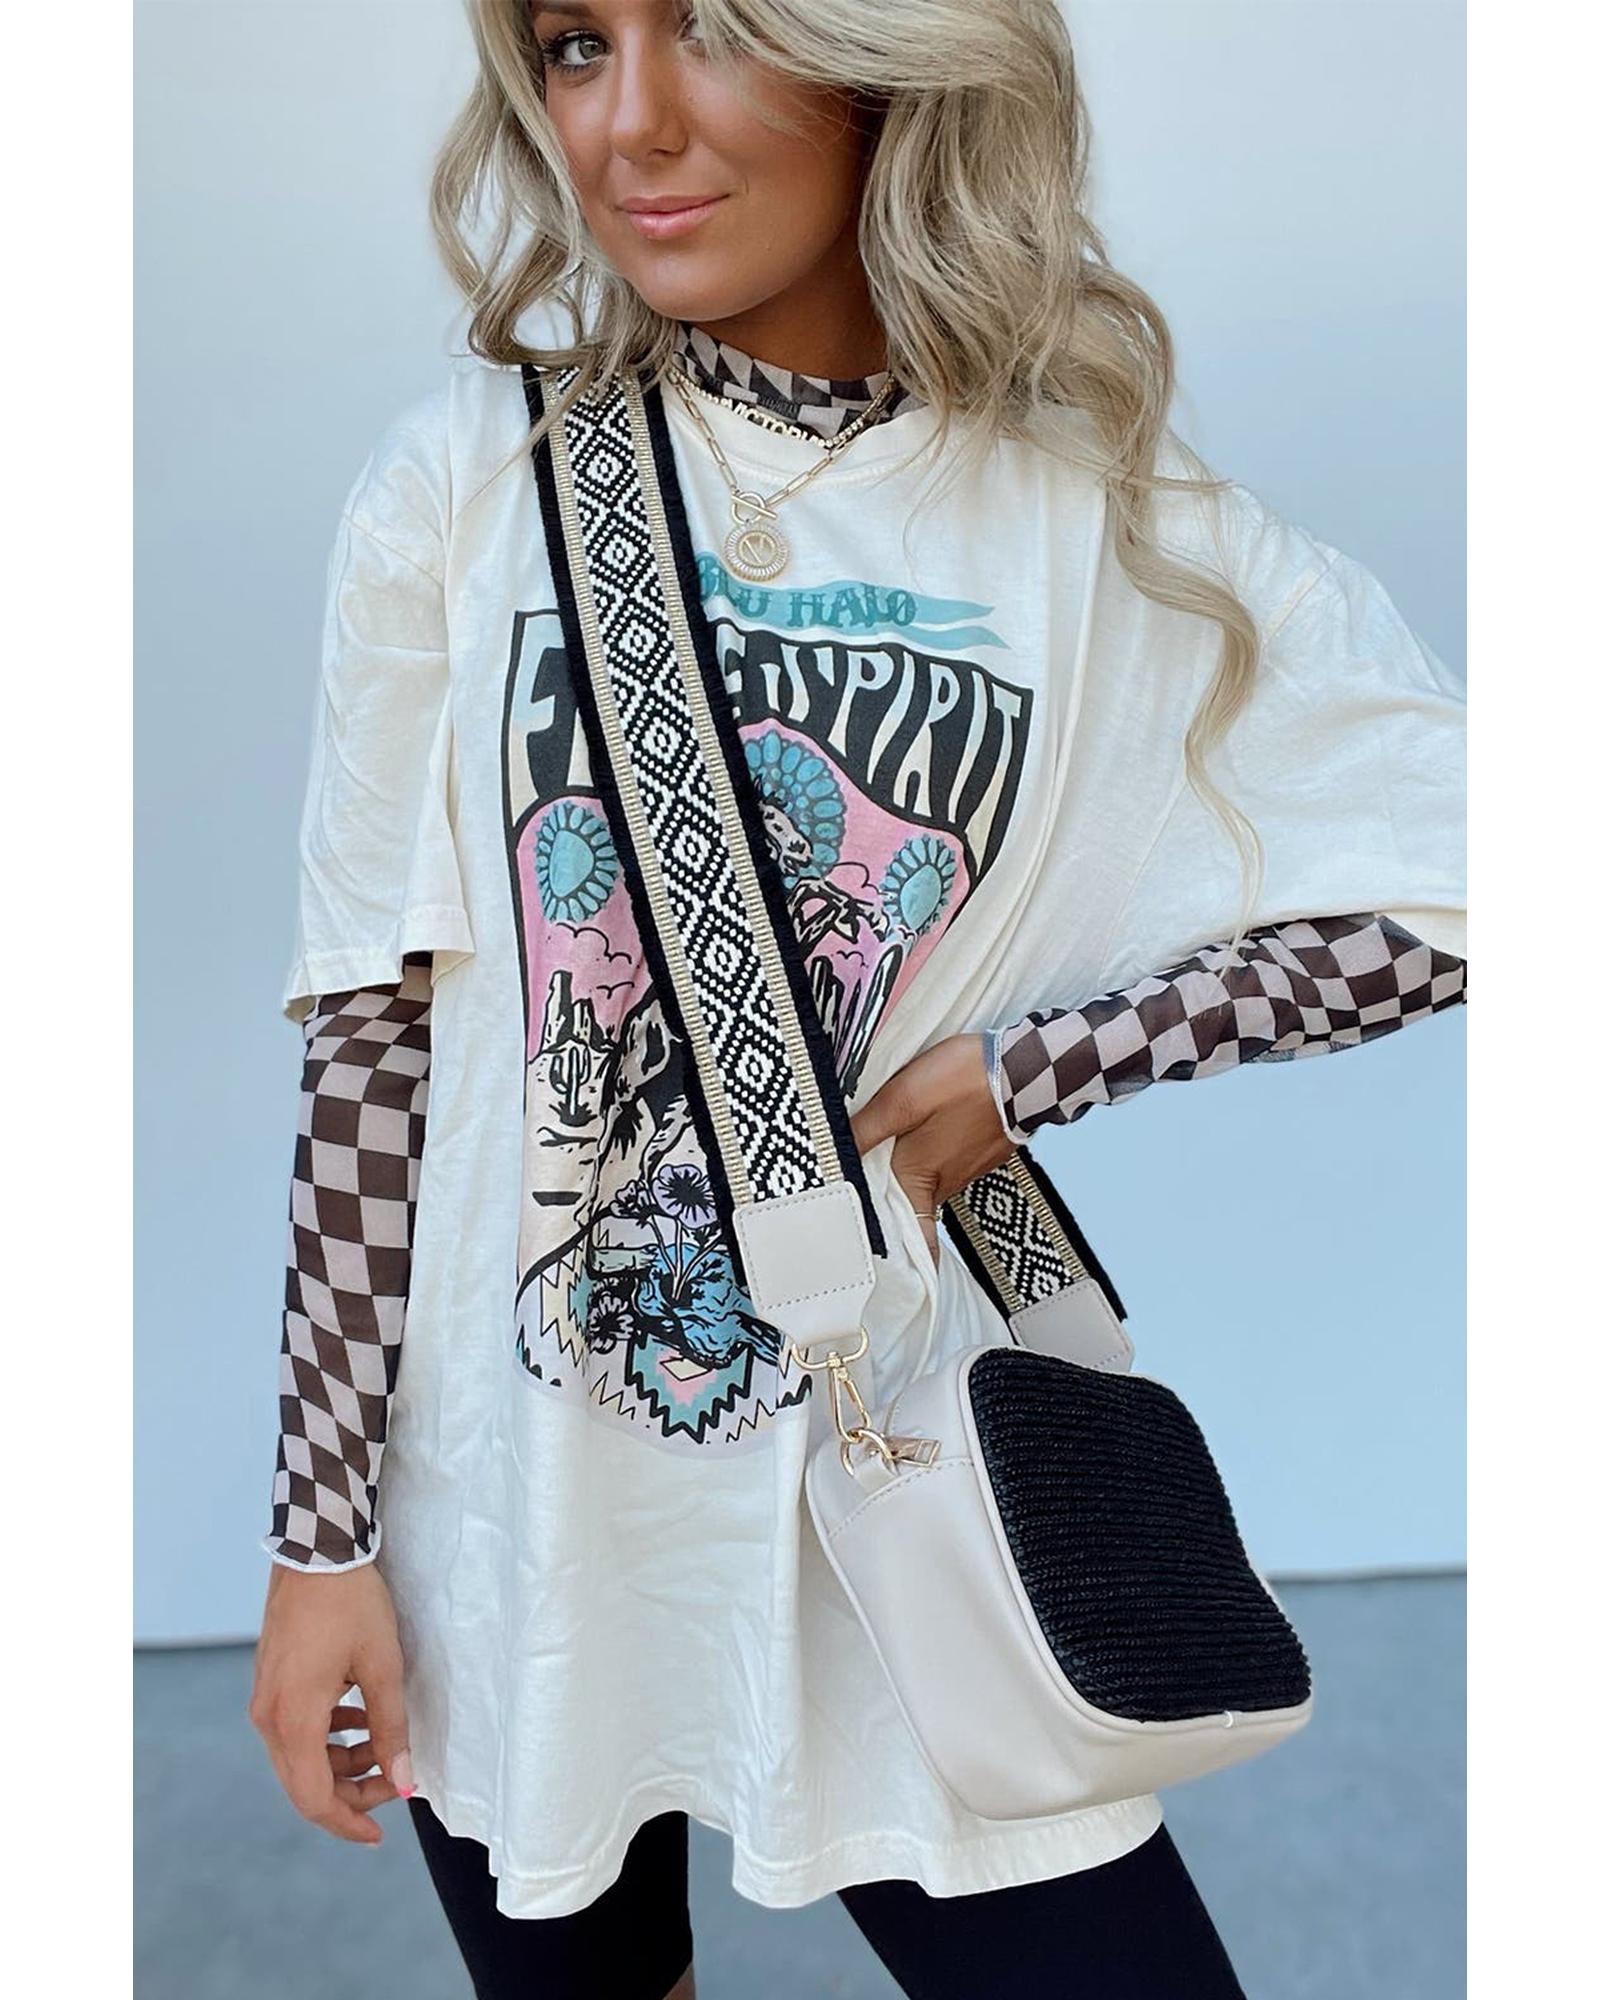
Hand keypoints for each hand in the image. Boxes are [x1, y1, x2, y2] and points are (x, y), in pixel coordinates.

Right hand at [248, 1559, 412, 1845]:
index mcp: (293, 1720)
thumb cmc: (351, 1604)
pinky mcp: (271, 1681)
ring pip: (300, 1756)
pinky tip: (358, 1717)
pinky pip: (296, 1728)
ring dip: (341, 1761)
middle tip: (395, 1781)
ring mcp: (266, 1697)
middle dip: (351, 1790)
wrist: (316, 1550)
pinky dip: (327, 1735)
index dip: (347, 1822)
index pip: (314, 1798)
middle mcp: (269, 1716)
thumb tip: (405, 1780)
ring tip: (383, 1744)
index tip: (379, 1833)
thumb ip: (391, 1730)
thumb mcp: (382, 1667)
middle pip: (305, 1781)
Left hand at [850, 1033, 1013, 1266]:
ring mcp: (965, 1169)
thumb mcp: (903, 1099)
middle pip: (910, 1205)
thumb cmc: (965, 1083)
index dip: (900, 1260)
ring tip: (879, 1161)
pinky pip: (946, 1163)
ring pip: (926, 1181)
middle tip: (858, 1202)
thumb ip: (867, 1128)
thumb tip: (834, 1151)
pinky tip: (918, 1138)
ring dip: (907, 1175)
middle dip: (888, 1206)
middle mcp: (943, 1183)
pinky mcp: (980, 1152)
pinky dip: (931, 1157)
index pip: (913, 1239)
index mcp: (919, 1179)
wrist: (1023, 1068)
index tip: (879, 1272)